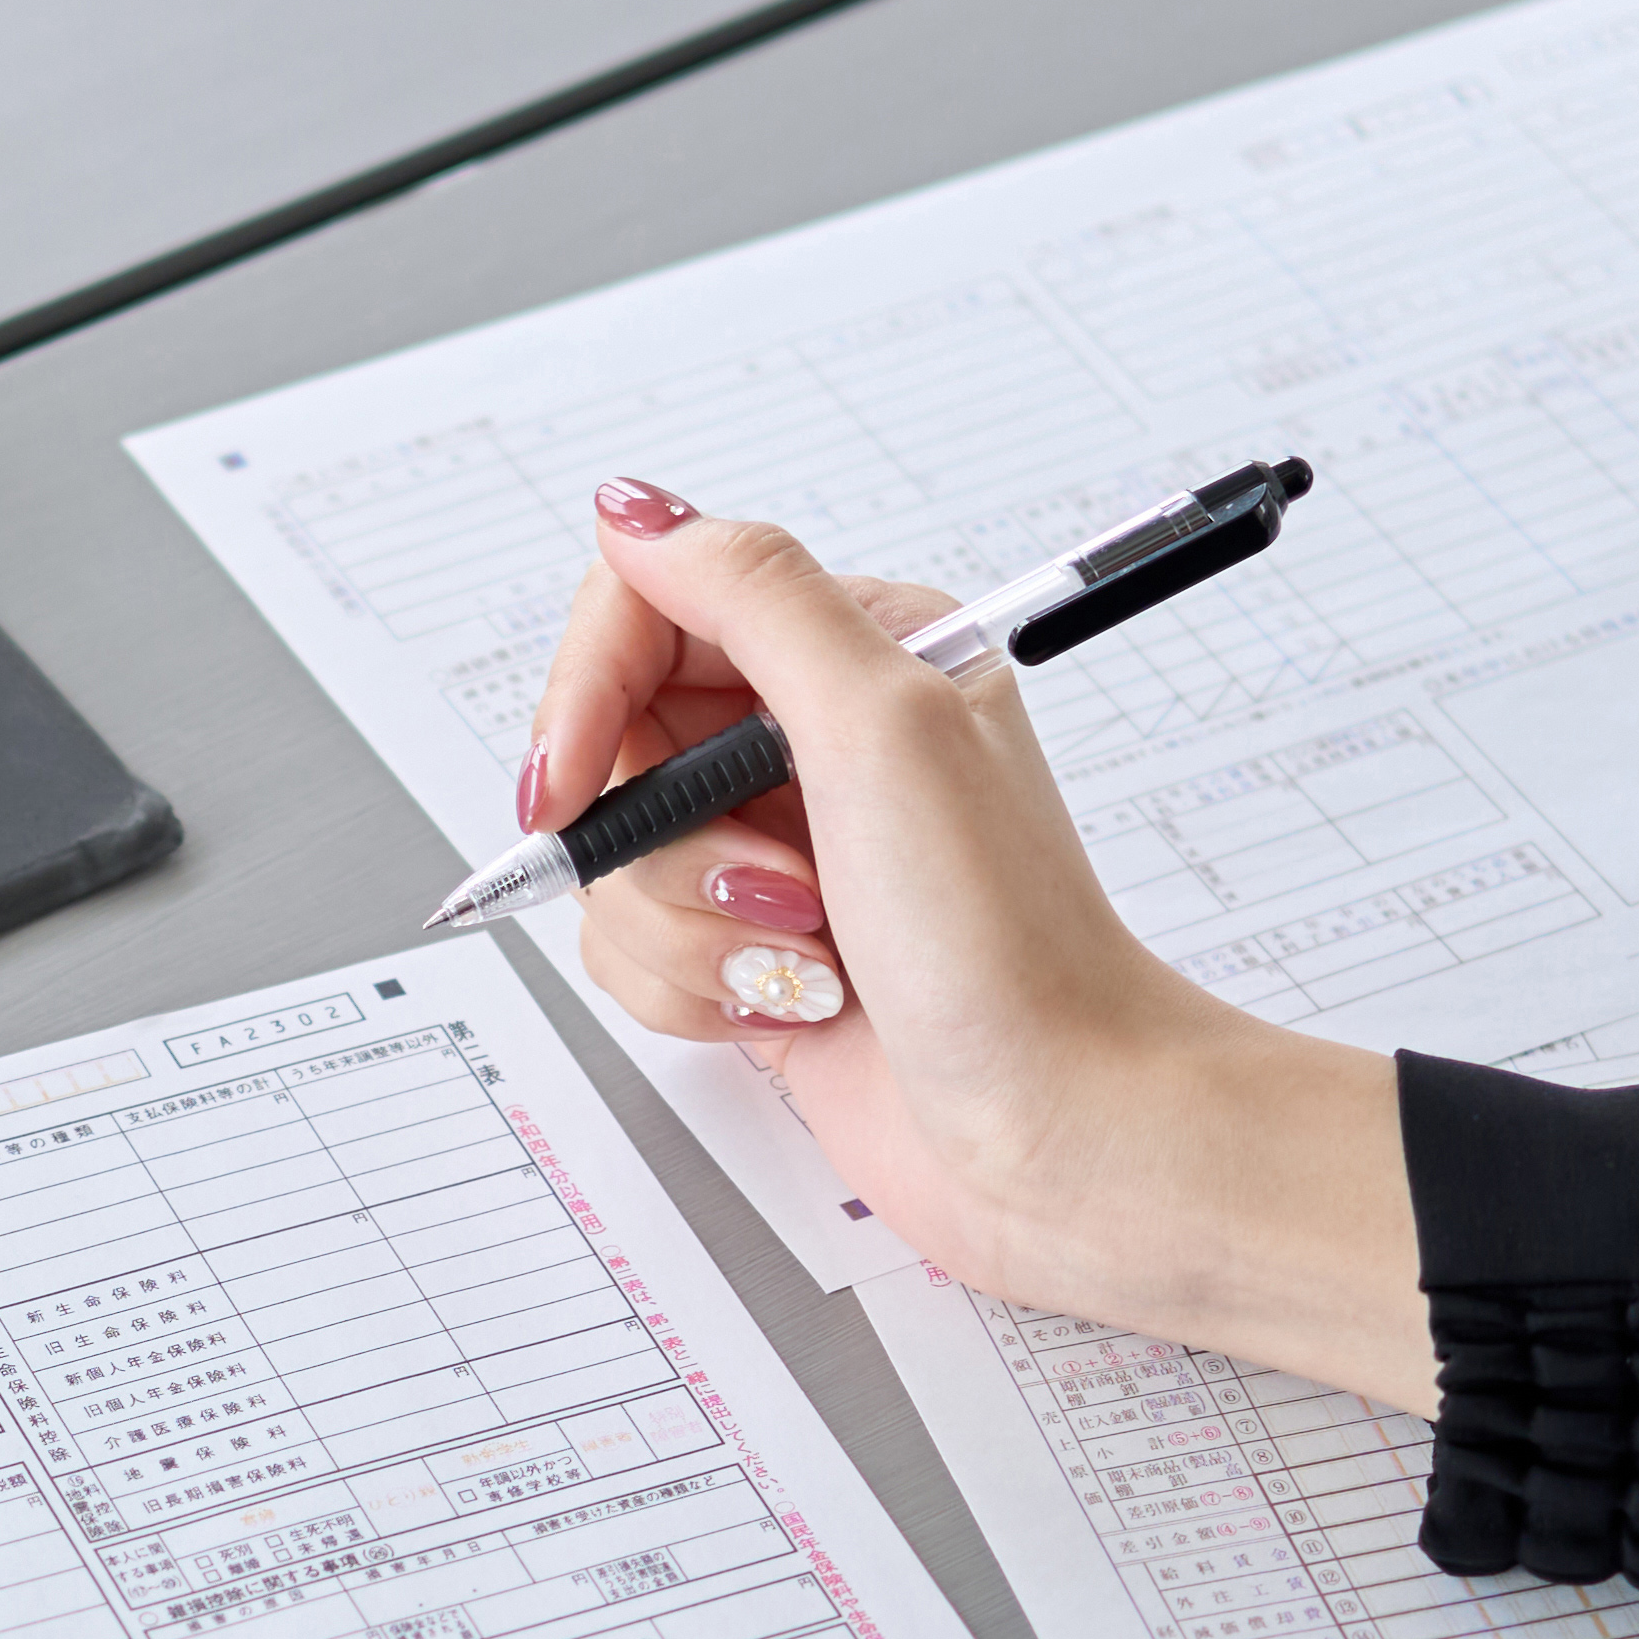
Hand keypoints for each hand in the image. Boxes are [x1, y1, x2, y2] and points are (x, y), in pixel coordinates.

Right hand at [514, 479, 1437, 1409]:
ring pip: (616, 867)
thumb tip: (636, 511)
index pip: (649, 609)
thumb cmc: (1009, 938)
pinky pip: (637, 954)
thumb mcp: (882, 724)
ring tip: (805, 957)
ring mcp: (779, 853)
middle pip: (615, 749)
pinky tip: (798, 1005)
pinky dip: (698, 991)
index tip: (574, 776)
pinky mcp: (755, 952)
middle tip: (767, 884)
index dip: (588, 691)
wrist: (1063, 1127)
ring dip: (691, 932)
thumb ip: (751, 593)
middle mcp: (812, 743)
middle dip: (664, 844)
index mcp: (855, 651)